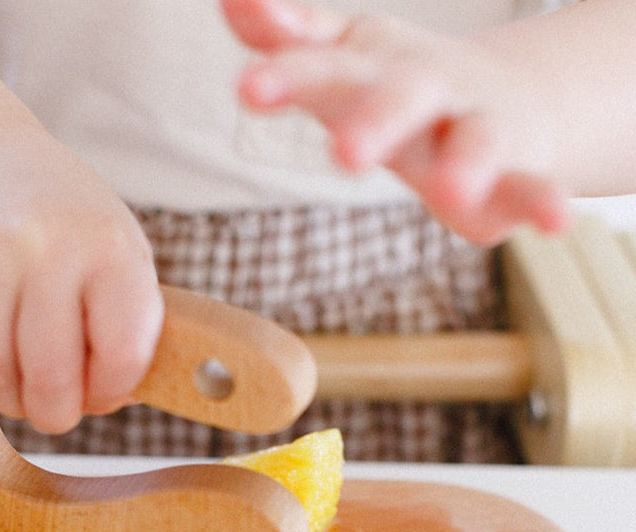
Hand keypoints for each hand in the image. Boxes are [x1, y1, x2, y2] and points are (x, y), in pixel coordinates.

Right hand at [0, 132, 163, 433]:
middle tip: (52, 414)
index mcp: (111, 248)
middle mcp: (47, 246)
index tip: (99, 394)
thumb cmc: (69, 232)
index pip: (121, 356)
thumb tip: (117, 399)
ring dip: (10, 401)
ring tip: (19, 388)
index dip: (110, 393)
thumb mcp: (120, 260)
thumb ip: (130, 331)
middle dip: (54, 414)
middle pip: (51, 378)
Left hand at [221, 0, 570, 243]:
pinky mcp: (513, 174)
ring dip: (466, 161)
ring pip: (475, 138)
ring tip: (450, 190)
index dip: (288, 76)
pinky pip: (533, 184)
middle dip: (377, 120)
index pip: (324, 67)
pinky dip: (546, 199)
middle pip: (402, 96)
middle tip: (346, 153)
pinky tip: (560, 218)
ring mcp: (474, 127)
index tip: (247, 90)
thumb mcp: (343, 59)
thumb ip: (288, 38)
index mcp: (372, 68)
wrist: (501, 104)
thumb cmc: (395, 87)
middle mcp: (426, 90)